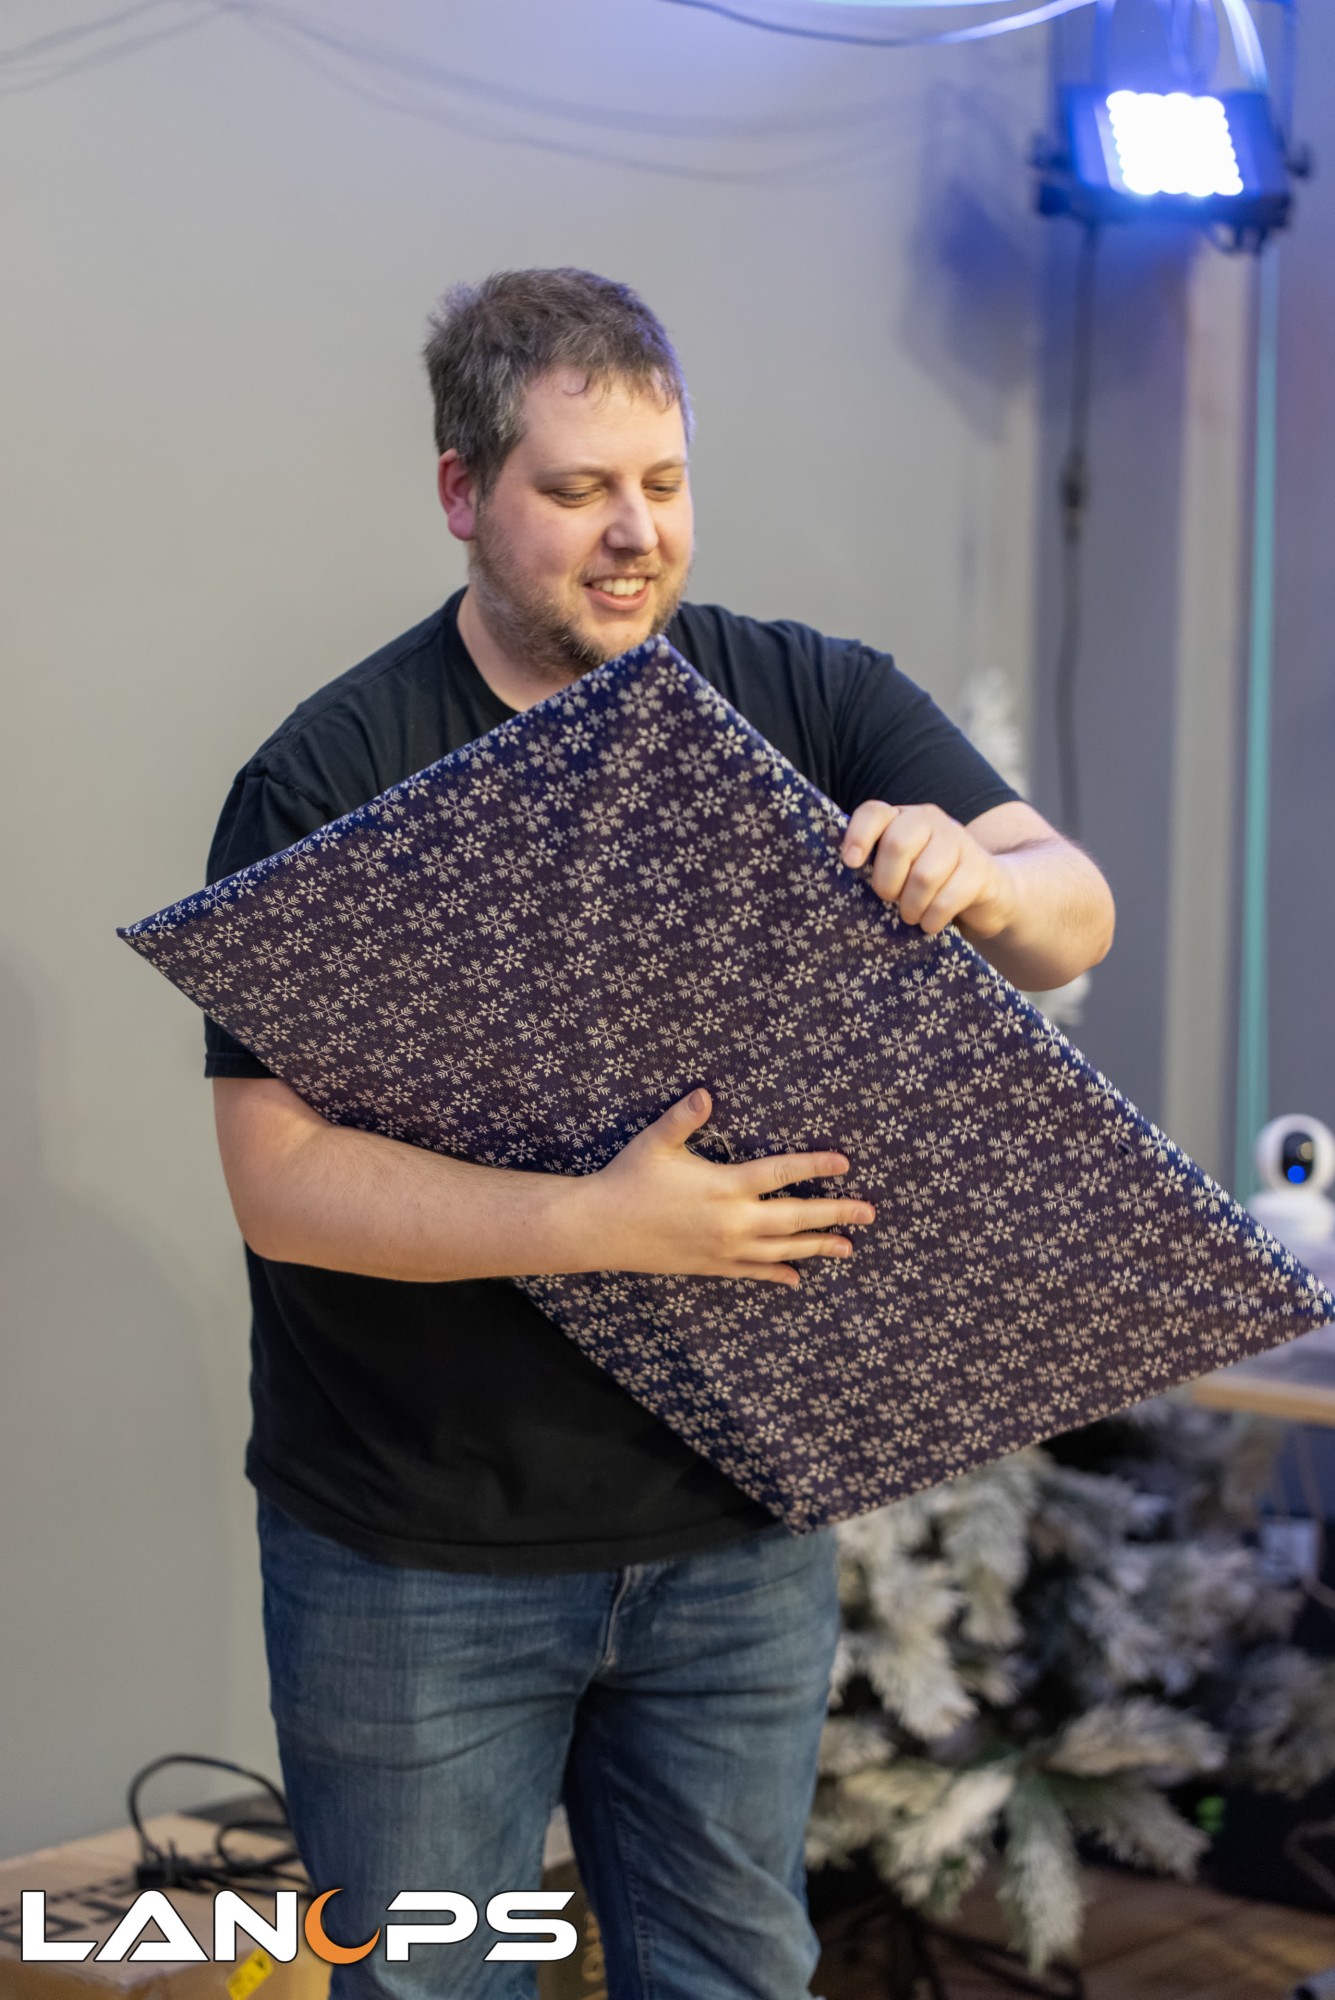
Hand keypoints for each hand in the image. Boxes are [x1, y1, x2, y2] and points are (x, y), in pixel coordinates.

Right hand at [583, 1089, 875, 1287]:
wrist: (601, 1229)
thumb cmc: (628, 1178)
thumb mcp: (655, 1142)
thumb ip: (684, 1117)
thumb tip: (706, 1092)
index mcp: (724, 1185)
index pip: (780, 1174)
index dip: (815, 1167)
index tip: (845, 1163)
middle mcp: (732, 1221)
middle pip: (795, 1218)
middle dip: (835, 1214)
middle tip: (869, 1213)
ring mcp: (724, 1248)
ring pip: (782, 1250)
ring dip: (817, 1247)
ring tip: (847, 1247)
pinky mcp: (711, 1266)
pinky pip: (753, 1272)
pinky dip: (777, 1275)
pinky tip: (796, 1279)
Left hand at [841, 801, 1015, 938]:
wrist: (986, 891)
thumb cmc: (927, 882)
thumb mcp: (899, 868)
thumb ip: (875, 865)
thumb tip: (840, 884)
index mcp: (902, 818)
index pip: (874, 812)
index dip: (858, 836)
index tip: (850, 863)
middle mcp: (930, 821)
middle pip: (897, 845)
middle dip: (887, 882)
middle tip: (889, 900)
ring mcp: (959, 841)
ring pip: (925, 875)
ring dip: (912, 905)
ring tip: (910, 915)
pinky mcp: (981, 869)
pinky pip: (950, 895)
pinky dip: (934, 917)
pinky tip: (930, 924)